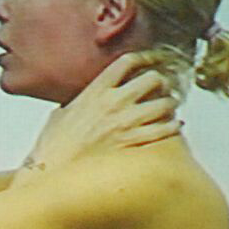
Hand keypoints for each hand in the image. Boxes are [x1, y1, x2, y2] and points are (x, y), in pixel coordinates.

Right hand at [21, 53, 178, 173]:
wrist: (53, 170)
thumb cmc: (54, 145)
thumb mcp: (62, 112)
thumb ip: (80, 101)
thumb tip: (86, 100)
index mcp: (96, 90)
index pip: (126, 62)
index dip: (144, 58)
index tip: (150, 61)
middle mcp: (114, 103)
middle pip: (152, 79)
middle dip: (161, 82)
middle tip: (161, 88)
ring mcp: (125, 123)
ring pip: (164, 104)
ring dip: (170, 103)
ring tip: (169, 106)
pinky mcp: (133, 144)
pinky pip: (164, 130)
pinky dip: (173, 126)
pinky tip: (174, 126)